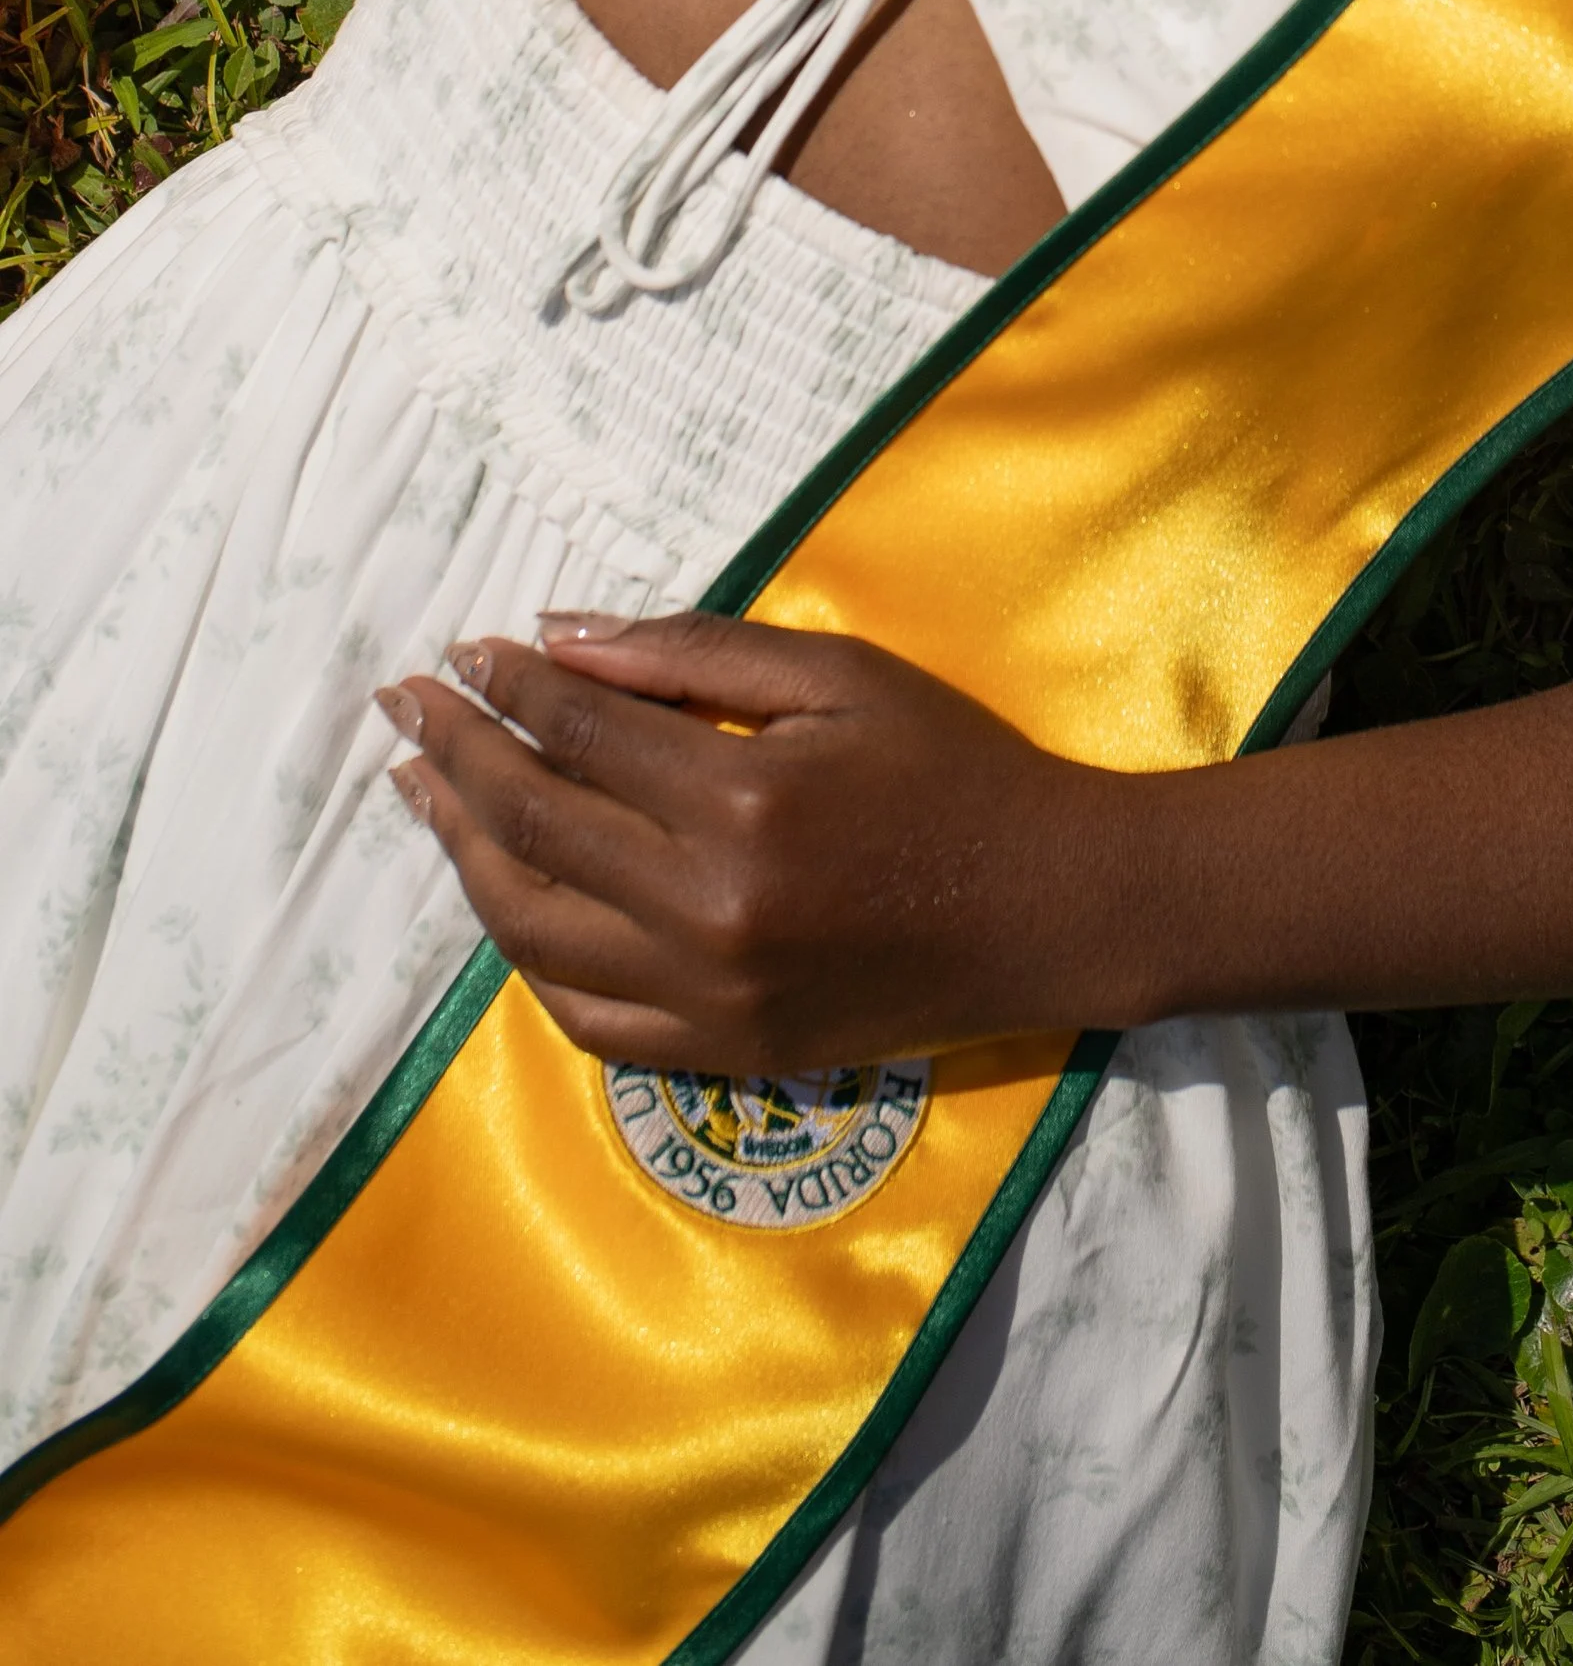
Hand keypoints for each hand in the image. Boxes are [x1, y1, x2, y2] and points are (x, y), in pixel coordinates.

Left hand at [377, 610, 1131, 1073]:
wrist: (1047, 909)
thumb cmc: (952, 768)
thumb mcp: (840, 676)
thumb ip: (695, 653)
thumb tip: (560, 636)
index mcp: (740, 800)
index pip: (578, 733)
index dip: (507, 688)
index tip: (465, 652)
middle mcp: (704, 909)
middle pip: (534, 824)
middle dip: (456, 754)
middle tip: (406, 704)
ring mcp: (705, 997)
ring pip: (534, 927)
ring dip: (466, 852)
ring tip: (426, 792)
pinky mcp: (721, 1054)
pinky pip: (584, 1015)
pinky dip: (529, 953)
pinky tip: (505, 896)